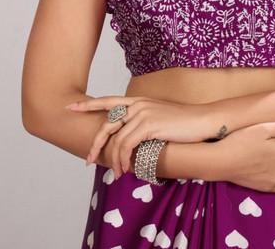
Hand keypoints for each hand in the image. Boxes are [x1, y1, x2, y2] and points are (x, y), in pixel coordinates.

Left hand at [65, 95, 212, 178]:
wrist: (204, 121)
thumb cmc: (185, 124)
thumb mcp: (160, 120)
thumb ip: (144, 124)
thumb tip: (132, 140)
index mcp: (140, 102)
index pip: (109, 101)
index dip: (89, 104)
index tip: (71, 106)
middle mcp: (138, 105)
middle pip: (107, 124)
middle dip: (95, 144)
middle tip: (89, 160)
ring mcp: (143, 113)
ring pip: (116, 139)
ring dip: (114, 160)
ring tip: (117, 173)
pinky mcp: (149, 124)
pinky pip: (127, 145)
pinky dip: (123, 159)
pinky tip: (126, 169)